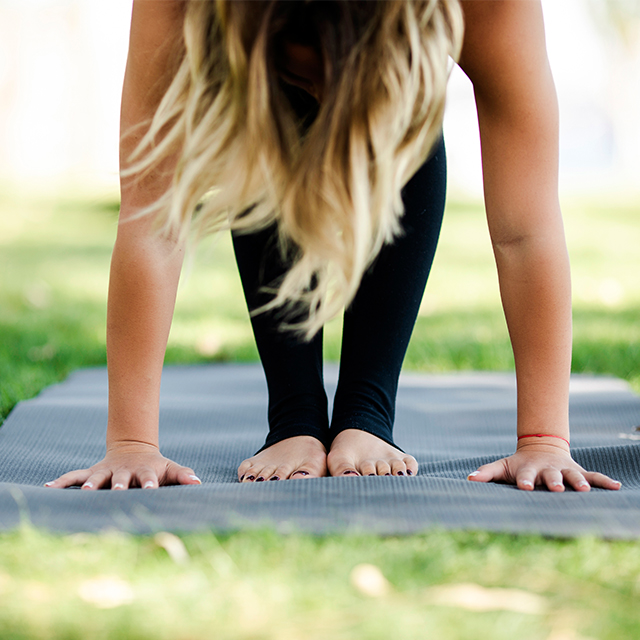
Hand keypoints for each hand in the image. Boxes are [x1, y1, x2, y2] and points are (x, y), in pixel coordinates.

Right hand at [44, 442, 200, 489]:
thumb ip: (184, 475)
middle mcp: (123, 472)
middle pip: (121, 479)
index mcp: (144, 471)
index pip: (148, 477)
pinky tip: (47, 488)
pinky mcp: (92, 473)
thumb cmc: (156, 467)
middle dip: (120, 485)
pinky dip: (62, 481)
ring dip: (91, 484)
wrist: (134, 450)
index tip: (152, 489)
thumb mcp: (171, 469)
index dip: (150, 483)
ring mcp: (106, 472)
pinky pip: (74, 476)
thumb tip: (199, 483)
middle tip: (118, 491)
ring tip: (87, 490)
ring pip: (97, 477)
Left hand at [468, 441, 621, 491]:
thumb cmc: (518, 465)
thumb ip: (486, 473)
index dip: (525, 481)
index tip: (525, 487)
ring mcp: (564, 470)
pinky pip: (593, 475)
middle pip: (551, 477)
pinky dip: (604, 480)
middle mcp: (547, 471)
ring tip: (586, 489)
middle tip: (557, 488)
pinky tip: (617, 486)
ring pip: (573, 476)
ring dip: (579, 482)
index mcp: (528, 471)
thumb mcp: (502, 467)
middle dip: (554, 482)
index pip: (525, 477)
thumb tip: (468, 479)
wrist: (540, 449)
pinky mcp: (577, 471)